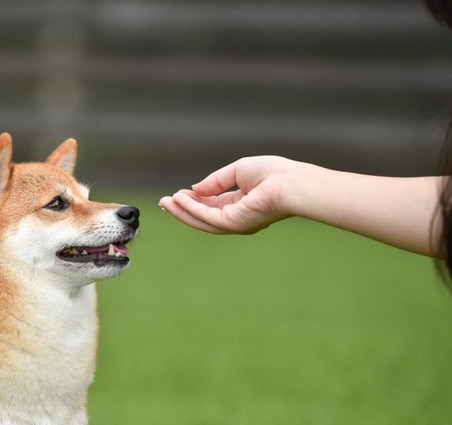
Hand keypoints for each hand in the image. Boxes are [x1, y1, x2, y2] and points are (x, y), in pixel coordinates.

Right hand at [159, 156, 297, 233]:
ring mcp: (235, 224)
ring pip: (201, 220)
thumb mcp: (238, 171)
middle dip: (182, 209)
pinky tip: (179, 199)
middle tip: (163, 202)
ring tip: (164, 203)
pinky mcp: (233, 224)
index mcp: (242, 205)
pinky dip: (191, 208)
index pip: (212, 205)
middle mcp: (238, 218)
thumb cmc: (274, 173)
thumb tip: (195, 189)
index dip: (194, 199)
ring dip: (181, 211)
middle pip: (203, 216)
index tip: (178, 193)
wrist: (291, 183)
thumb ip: (215, 181)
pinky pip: (206, 216)